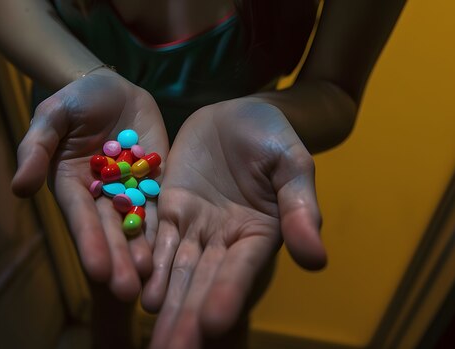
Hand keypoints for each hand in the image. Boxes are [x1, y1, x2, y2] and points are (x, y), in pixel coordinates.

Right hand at [12, 69, 168, 300]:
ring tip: (151, 280)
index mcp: (72, 185)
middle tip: (128, 292)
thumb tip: (19, 188)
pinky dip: (166, 226)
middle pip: (110, 230)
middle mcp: (100, 196)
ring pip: (137, 225)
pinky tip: (174, 249)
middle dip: (118, 260)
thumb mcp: (51, 117)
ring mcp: (129, 191)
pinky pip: (161, 205)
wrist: (111, 89)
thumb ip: (36, 149)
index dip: (89, 242)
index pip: (80, 217)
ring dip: (143, 252)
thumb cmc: (75, 101)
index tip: (97, 271)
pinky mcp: (154, 181)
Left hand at [141, 98, 326, 347]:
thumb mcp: (292, 164)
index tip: (213, 323)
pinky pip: (155, 240)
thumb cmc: (272, 136)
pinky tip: (138, 294)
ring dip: (166, 305)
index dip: (228, 294)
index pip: (241, 268)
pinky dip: (148, 266)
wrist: (237, 114)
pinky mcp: (169, 209)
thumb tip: (316, 259)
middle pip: (204, 282)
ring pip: (177, 270)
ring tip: (155, 340)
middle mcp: (225, 239)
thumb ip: (300, 208)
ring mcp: (195, 226)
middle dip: (188, 317)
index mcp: (258, 233)